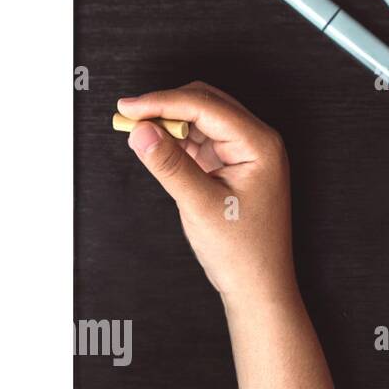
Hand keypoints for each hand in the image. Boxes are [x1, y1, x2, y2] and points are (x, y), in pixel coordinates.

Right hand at [117, 82, 295, 305]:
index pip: (204, 106)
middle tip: (128, 117)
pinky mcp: (230, 165)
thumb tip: (141, 131)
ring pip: (200, 118)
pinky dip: (175, 139)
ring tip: (137, 132)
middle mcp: (256, 142)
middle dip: (164, 106)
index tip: (129, 108)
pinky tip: (156, 146)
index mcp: (259, 145)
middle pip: (204, 103)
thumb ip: (168, 164)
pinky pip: (199, 139)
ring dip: (168, 122)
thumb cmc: (243, 252)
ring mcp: (244, 153)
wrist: (258, 286)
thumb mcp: (199, 205)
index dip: (162, 102)